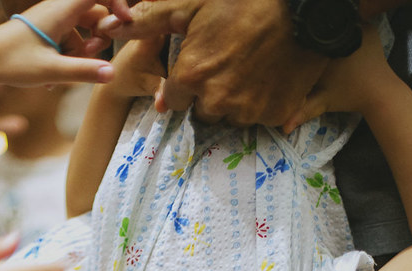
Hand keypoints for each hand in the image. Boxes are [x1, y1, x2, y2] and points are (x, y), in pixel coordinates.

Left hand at [0, 0, 114, 80]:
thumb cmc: (11, 61)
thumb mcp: (51, 71)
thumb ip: (83, 72)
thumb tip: (111, 73)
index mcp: (61, 9)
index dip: (118, 3)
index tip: (125, 24)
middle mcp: (58, 9)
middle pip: (94, 14)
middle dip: (98, 37)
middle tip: (88, 55)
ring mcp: (52, 20)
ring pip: (81, 31)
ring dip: (81, 52)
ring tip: (64, 70)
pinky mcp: (45, 32)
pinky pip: (67, 41)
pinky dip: (67, 58)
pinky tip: (51, 80)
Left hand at [94, 0, 327, 124]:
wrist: (304, 9)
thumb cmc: (242, 1)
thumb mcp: (191, 4)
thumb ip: (149, 19)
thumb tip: (107, 26)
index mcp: (191, 77)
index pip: (176, 99)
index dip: (187, 81)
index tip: (202, 63)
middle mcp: (216, 101)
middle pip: (203, 110)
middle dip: (210, 91)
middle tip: (228, 61)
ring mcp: (247, 111)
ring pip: (231, 115)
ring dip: (235, 98)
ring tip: (250, 66)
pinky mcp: (273, 115)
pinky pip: (259, 116)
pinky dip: (262, 101)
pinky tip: (269, 75)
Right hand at [281, 23, 388, 131]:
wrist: (379, 92)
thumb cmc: (349, 96)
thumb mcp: (323, 102)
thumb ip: (302, 112)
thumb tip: (283, 128)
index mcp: (324, 51)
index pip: (310, 46)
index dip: (305, 53)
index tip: (304, 62)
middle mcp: (340, 36)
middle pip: (323, 37)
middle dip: (318, 46)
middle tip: (317, 57)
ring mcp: (356, 28)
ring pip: (336, 29)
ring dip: (332, 39)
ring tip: (330, 51)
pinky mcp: (368, 28)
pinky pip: (351, 25)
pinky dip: (347, 32)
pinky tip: (343, 42)